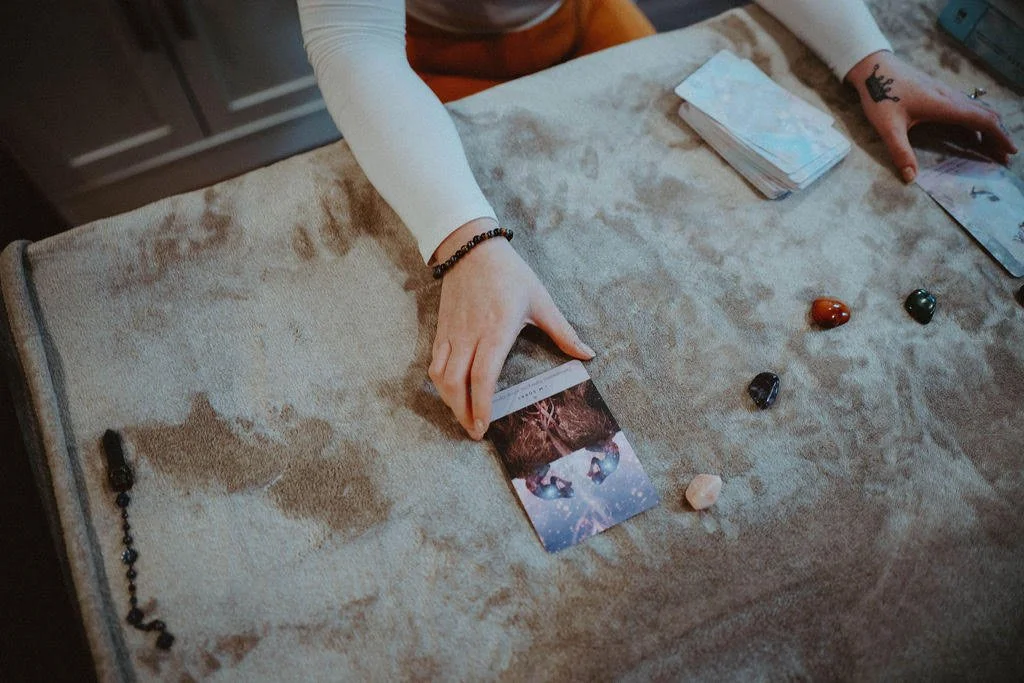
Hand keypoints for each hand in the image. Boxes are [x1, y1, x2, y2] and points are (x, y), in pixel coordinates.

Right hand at [428, 218, 594, 439]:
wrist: (471, 249)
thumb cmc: (509, 274)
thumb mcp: (541, 300)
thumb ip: (563, 332)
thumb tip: (587, 354)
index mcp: (496, 330)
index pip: (483, 375)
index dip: (481, 403)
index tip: (484, 425)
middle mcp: (470, 335)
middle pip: (456, 383)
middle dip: (462, 412)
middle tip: (474, 432)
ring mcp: (452, 333)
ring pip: (440, 376)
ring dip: (449, 401)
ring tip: (463, 417)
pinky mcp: (442, 329)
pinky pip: (434, 362)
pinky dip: (439, 383)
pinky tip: (450, 393)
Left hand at [846, 50, 1016, 182]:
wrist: (874, 67)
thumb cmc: (880, 94)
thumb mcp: (887, 126)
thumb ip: (900, 151)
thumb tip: (911, 177)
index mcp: (944, 105)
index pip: (981, 120)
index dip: (998, 136)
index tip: (1009, 151)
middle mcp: (950, 97)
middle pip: (985, 115)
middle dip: (998, 136)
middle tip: (1005, 156)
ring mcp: (945, 93)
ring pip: (976, 110)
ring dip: (988, 128)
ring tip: (992, 148)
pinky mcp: (938, 92)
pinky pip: (965, 107)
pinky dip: (974, 121)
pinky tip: (970, 134)